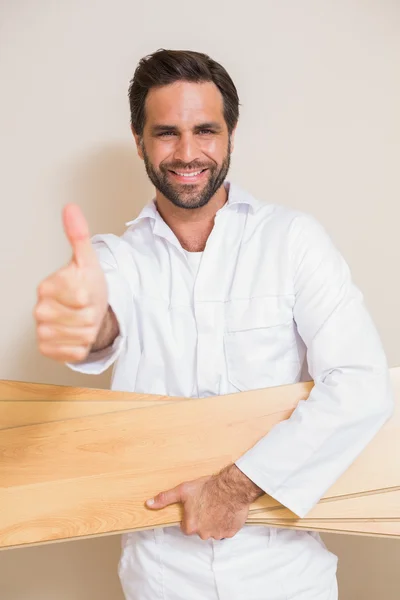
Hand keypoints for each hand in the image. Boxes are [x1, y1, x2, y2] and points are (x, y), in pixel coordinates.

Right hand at [34, 204, 107, 362]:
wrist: (85, 311)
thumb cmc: (87, 286)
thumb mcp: (87, 260)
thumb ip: (79, 235)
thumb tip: (70, 208)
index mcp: (47, 286)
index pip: (82, 295)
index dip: (91, 295)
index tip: (86, 290)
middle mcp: (40, 310)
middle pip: (85, 317)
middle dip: (93, 313)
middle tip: (86, 307)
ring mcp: (42, 331)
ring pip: (83, 335)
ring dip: (90, 329)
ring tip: (83, 319)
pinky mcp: (47, 349)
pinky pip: (76, 352)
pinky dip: (83, 346)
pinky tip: (77, 334)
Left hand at [146, 464, 262, 539]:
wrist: (231, 487)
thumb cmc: (207, 488)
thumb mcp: (183, 490)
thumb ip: (165, 499)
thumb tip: (149, 504)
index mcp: (191, 526)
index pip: (186, 526)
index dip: (190, 515)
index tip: (195, 506)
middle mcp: (204, 534)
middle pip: (200, 529)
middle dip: (203, 519)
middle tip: (207, 504)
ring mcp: (218, 534)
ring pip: (213, 530)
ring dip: (214, 521)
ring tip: (217, 506)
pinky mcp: (231, 532)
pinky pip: (226, 530)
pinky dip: (226, 523)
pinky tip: (226, 511)